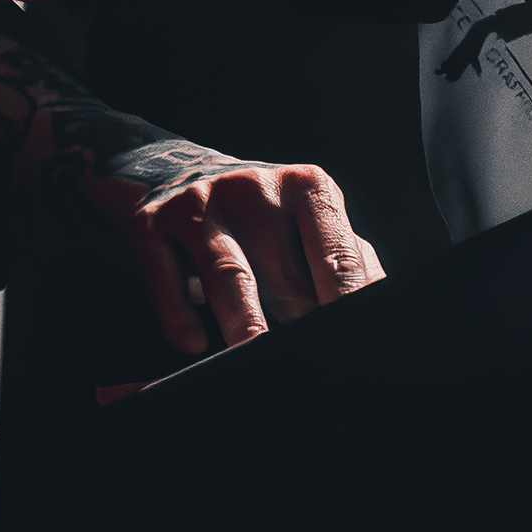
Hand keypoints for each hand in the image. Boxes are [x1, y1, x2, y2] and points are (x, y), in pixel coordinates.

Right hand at [82, 150, 383, 354]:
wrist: (169, 173)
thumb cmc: (258, 215)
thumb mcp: (307, 222)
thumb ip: (347, 259)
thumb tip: (380, 303)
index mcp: (307, 188)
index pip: (336, 256)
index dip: (346, 304)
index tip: (352, 340)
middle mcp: (256, 188)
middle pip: (286, 274)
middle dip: (298, 321)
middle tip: (304, 357)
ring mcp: (200, 204)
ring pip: (229, 275)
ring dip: (244, 323)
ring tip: (253, 354)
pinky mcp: (151, 224)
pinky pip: (167, 278)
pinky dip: (180, 317)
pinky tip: (193, 344)